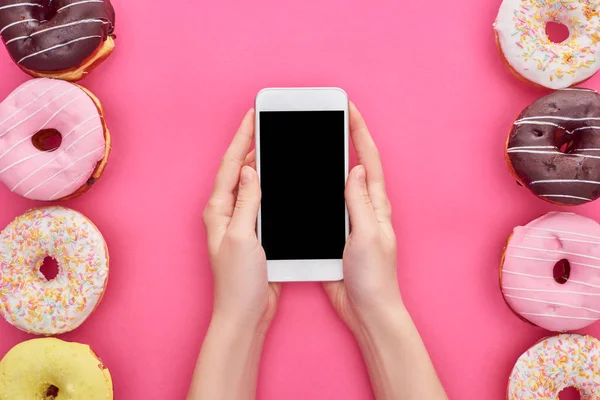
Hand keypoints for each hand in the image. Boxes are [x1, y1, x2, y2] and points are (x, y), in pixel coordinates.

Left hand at [203, 109, 279, 330]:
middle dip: (252, 144)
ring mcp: (241, 222)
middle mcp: (227, 213)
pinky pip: (263, 201)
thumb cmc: (238, 281)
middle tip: (267, 122)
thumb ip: (247, 201)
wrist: (245, 313)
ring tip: (275, 142)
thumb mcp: (243, 236)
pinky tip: (282, 180)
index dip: (242, 138)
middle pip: (239, 170)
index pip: (230, 165)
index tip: (253, 116)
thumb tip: (249, 170)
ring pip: (252, 185)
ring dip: (262, 164)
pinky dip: (272, 186)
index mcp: (218, 210)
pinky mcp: (254, 233)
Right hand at [323, 103, 447, 399]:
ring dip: (330, 161)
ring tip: (317, 142)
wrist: (367, 309)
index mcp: (376, 205)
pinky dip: (320, 189)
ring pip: (340, 183)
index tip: (348, 109)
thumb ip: (359, 202)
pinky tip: (307, 185)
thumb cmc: (374, 277)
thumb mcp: (367, 235)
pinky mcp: (339, 234)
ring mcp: (352, 220)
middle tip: (330, 118)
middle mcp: (366, 208)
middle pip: (356, 165)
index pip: (369, 160)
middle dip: (345, 139)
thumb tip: (355, 169)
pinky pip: (328, 205)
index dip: (359, 132)